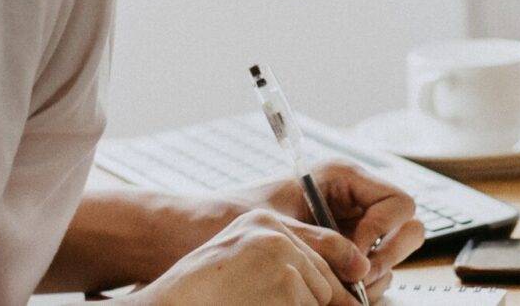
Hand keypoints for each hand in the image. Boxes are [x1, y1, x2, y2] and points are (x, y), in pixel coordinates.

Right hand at [124, 208, 366, 304]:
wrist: (171, 304)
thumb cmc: (202, 294)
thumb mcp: (242, 266)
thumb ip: (282, 268)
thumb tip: (339, 294)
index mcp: (262, 223)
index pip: (314, 253)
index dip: (330, 285)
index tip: (348, 300)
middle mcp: (274, 231)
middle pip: (322, 277)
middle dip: (317, 302)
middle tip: (290, 301)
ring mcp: (280, 253)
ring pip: (319, 297)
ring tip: (255, 300)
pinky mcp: (284, 279)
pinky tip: (256, 305)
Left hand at [248, 160, 425, 297]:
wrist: (206, 229)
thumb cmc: (235, 214)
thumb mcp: (280, 224)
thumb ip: (321, 243)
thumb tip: (360, 269)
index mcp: (344, 178)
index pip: (398, 202)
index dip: (383, 230)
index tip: (354, 254)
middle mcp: (355, 201)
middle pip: (409, 227)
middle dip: (388, 254)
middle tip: (357, 275)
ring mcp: (354, 228)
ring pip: (395, 253)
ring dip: (376, 275)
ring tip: (344, 288)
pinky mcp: (345, 253)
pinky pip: (375, 272)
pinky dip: (365, 287)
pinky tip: (337, 291)